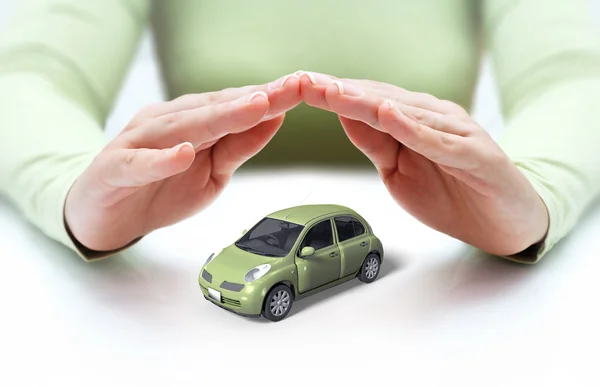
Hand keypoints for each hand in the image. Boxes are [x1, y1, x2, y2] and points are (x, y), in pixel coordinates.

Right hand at [65, 74, 300, 251]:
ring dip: (219, 117)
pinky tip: (184, 152)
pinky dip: (162, 159)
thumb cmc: (160, 188)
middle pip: (215, 108)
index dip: (270, 96)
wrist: (104, 214)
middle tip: (291, 88)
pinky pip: (140, 163)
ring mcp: (139, 142)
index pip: (235, 104)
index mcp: (192, 121)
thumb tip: (274, 119)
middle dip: (256, 99)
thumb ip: (238, 146)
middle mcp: (167, 122)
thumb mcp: (212, 172)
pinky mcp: (115, 167)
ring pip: (183, 127)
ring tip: (254, 107)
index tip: (304, 87)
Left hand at [298, 71, 548, 255]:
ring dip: (367, 102)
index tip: (299, 87)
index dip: (333, 95)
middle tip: (306, 82)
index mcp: (414, 121)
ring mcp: (456, 133)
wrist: (504, 222)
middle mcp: (434, 118)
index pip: (367, 102)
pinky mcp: (475, 154)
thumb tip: (343, 117)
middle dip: (341, 92)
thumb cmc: (453, 194)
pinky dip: (413, 128)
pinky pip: (439, 141)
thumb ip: (376, 144)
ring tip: (335, 93)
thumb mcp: (399, 171)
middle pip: (381, 100)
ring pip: (406, 113)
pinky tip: (389, 115)